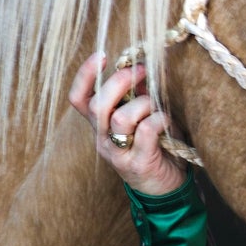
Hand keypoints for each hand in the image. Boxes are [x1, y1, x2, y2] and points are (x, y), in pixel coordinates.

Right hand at [69, 52, 188, 196]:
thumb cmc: (156, 147)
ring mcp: (118, 153)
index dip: (85, 75)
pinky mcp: (138, 163)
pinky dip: (159, 119)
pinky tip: (166, 121)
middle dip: (120, 82)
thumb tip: (141, 66)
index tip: (102, 55)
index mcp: (99, 125)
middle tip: (142, 71)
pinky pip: (145, 131)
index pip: (79, 98)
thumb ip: (138, 95)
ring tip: (156, 106)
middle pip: (98, 105)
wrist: (167, 189)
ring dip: (143, 104)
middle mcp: (103, 139)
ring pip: (120, 118)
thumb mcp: (144, 116)